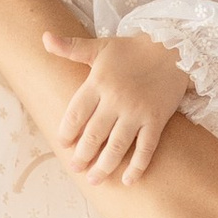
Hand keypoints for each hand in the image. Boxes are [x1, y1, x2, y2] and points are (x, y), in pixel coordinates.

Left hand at [44, 28, 191, 185]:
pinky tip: (128, 180)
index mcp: (98, 83)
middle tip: (75, 168)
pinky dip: (137, 166)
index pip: (76, 114)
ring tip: (94, 180)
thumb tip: (44, 38)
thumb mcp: (100, 46)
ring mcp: (137, 112)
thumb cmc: (132, 49)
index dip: (67, 132)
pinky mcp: (156, 120)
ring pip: (116, 146)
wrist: (172, 47)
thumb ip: (71, 47)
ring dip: (104, 166)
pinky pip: (145, 148)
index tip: (63, 144)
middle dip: (82, 155)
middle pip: (93, 135)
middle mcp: (115, 100)